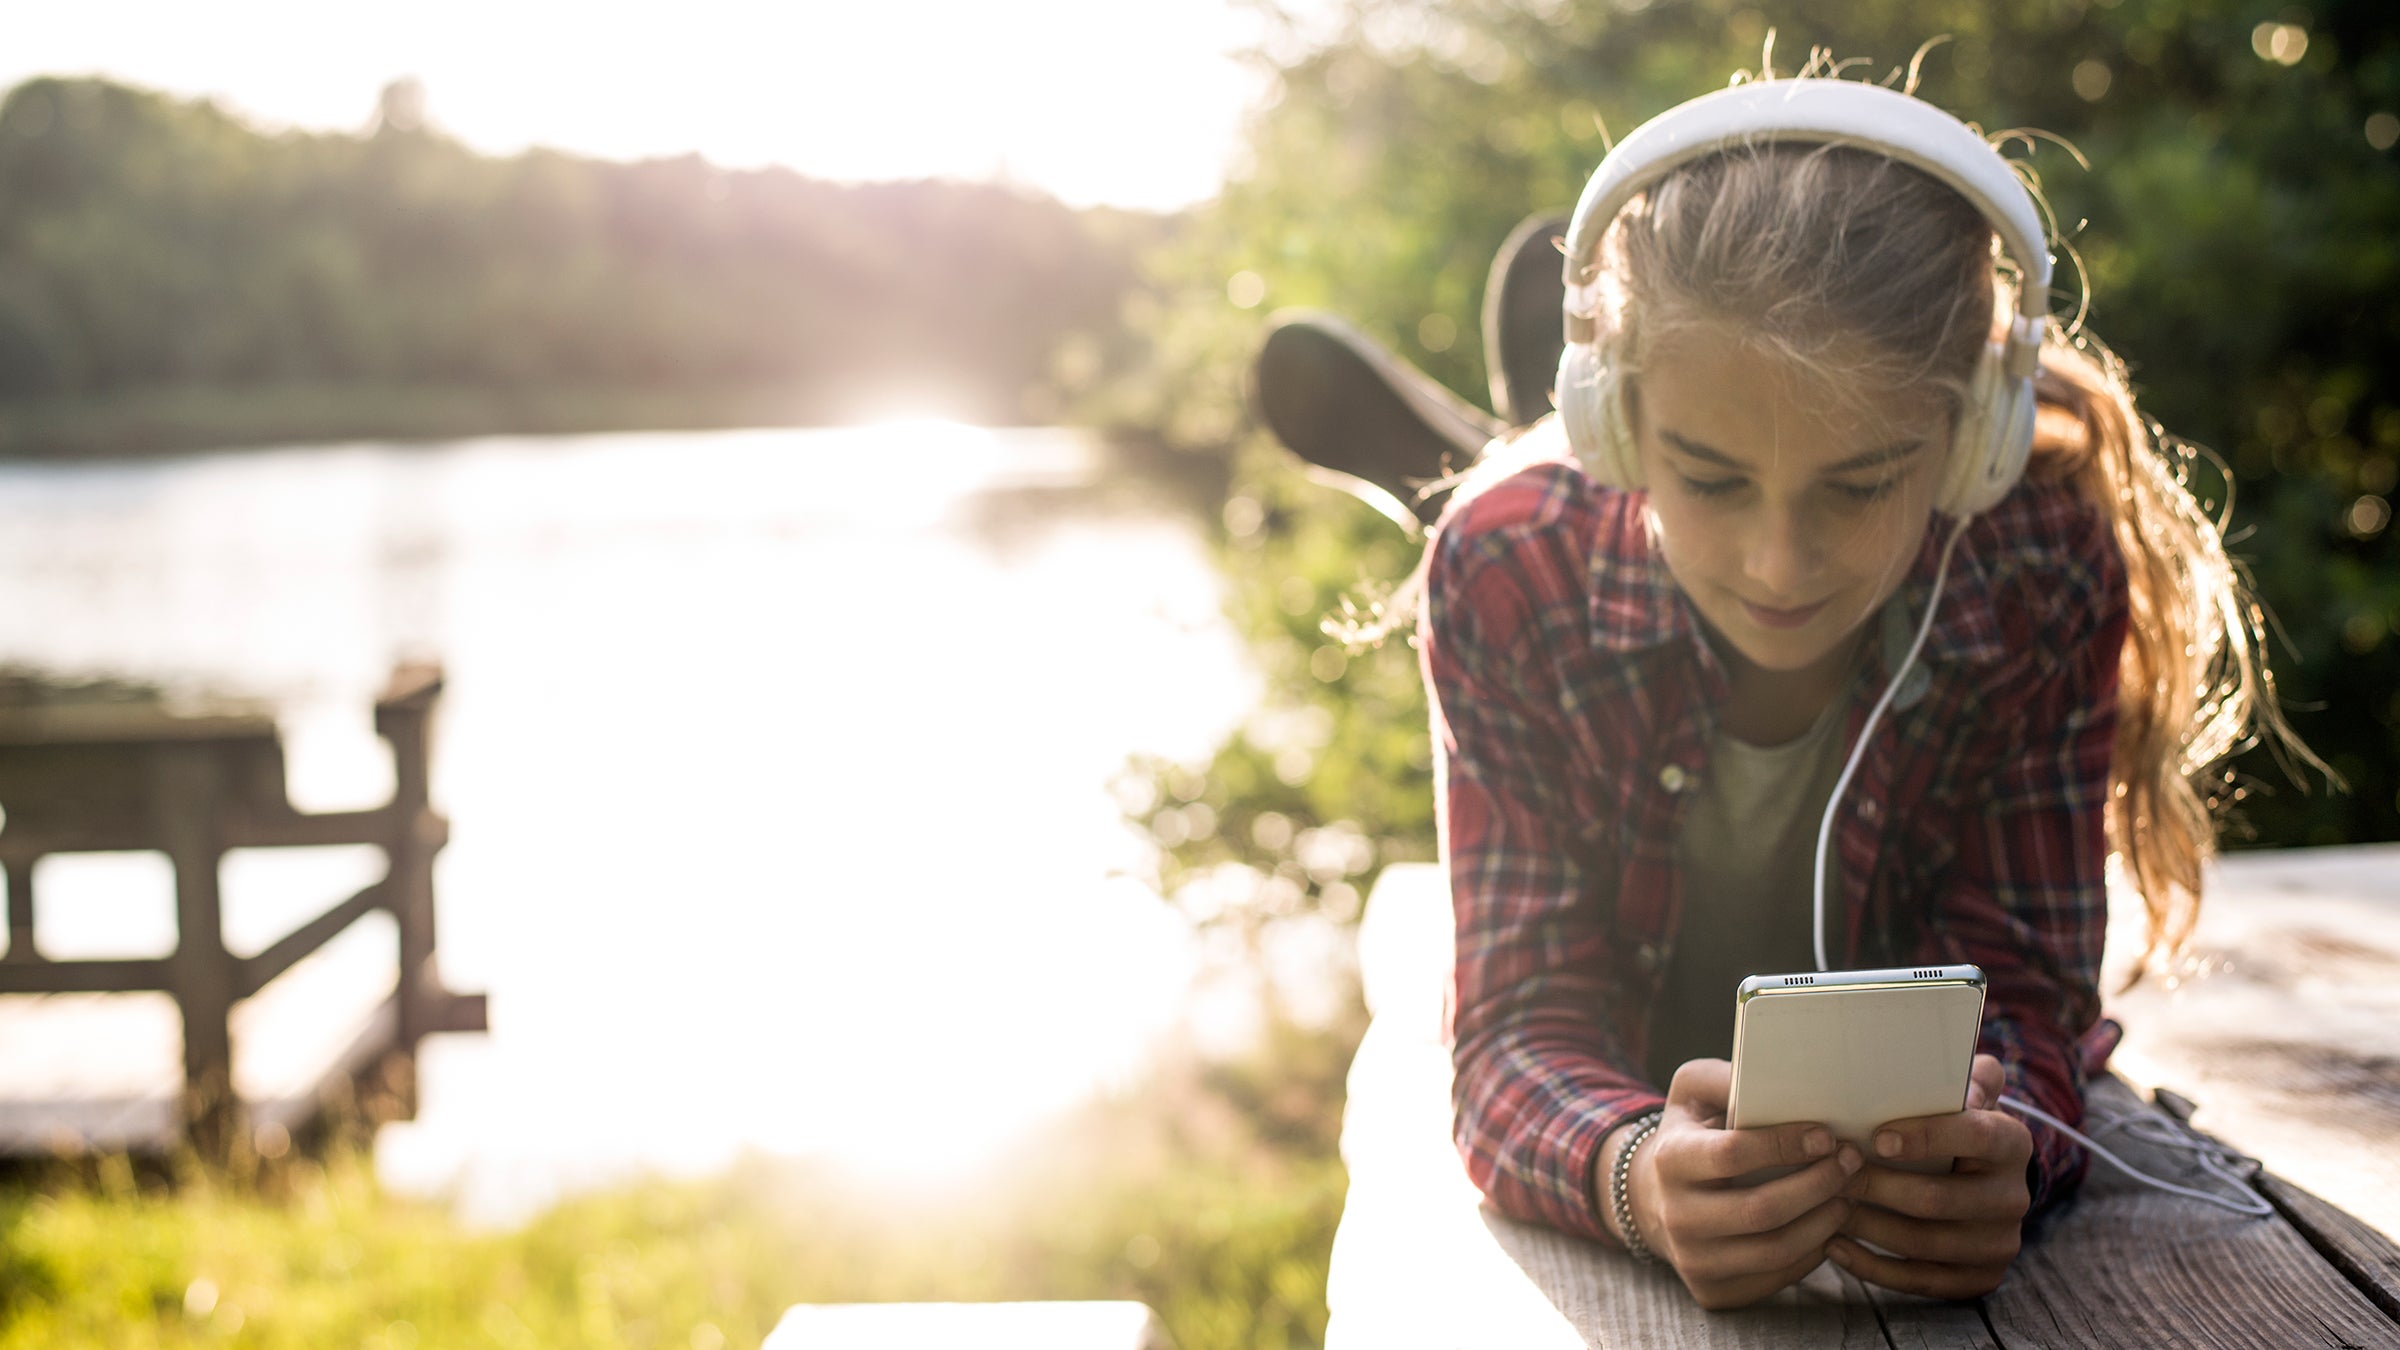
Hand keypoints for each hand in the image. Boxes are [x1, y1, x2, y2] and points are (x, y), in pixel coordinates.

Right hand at [1623, 1059, 1866, 1310]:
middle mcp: (1675, 1216)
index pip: (1732, 1155)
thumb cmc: (1691, 1134)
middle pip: (1761, 1210)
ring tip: (1849, 1193)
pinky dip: (1813, 1251)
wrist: (1656, 1198)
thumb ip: (1725, 1077)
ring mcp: (1693, 1260)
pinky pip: (1777, 1276)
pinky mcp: (1714, 1291)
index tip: (1826, 1135)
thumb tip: (1771, 1075)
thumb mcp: (1693, 1092)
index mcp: (1671, 1160)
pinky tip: (1828, 1224)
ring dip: (1824, 1221)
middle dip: (1818, 1184)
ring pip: (1775, 1249)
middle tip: (1852, 1162)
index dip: (1785, 1145)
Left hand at [1829, 1054, 2032, 1298]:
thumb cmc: (1953, 1125)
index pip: (1974, 1135)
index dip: (1927, 1136)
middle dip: (1876, 1187)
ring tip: (1823, 1208)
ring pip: (1924, 1243)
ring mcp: (1999, 1243)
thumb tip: (1939, 1066)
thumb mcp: (1964, 1091)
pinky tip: (1834, 1246)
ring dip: (1867, 1226)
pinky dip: (1872, 1267)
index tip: (1877, 1138)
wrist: (1983, 1181)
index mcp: (2012, 1142)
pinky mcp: (1980, 1278)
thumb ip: (1959, 1072)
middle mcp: (2014, 1196)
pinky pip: (1921, 1281)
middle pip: (1937, 1198)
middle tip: (1829, 1174)